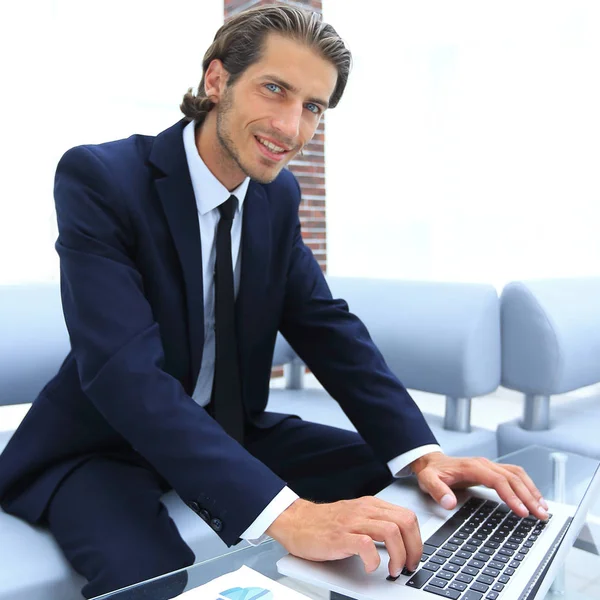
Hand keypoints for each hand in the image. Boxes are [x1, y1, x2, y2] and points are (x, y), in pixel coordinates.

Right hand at [266, 496, 422, 576]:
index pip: (408, 516)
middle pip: (405, 522)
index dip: (417, 539)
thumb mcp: (356, 517)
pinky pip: (367, 545)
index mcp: (371, 505)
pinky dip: (374, 560)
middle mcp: (365, 510)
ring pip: (391, 532)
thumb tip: (400, 543)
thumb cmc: (325, 523)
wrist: (296, 521)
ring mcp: (353, 522)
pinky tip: (370, 567)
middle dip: (413, 548)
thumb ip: (375, 524)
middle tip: (407, 565)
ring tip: (392, 569)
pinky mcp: (340, 537)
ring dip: (398, 555)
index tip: (413, 556)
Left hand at [410, 452, 548, 520]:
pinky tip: (534, 498)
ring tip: (543, 509)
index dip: (512, 496)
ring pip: (517, 475)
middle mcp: (484, 464)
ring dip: (532, 490)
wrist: (431, 462)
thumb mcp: (428, 481)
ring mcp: (490, 466)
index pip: (498, 481)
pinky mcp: (492, 470)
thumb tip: (450, 503)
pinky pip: (515, 475)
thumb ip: (438, 491)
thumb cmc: (431, 473)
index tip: (522, 512)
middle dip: (529, 497)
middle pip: (513, 478)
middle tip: (541, 515)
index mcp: (472, 467)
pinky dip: (527, 485)